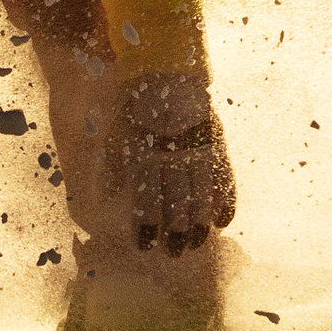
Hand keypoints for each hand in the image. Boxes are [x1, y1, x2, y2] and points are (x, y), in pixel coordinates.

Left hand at [104, 72, 236, 257]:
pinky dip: (224, 202)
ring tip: (196, 244)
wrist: (167, 76)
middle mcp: (172, 159)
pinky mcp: (216, 146)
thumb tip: (107, 199)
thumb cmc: (135, 110)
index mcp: (145, 158)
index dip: (146, 227)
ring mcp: (198, 153)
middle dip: (174, 234)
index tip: (145, 248)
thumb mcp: (116, 136)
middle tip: (173, 254)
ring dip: (198, 225)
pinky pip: (224, 180)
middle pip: (176, 205)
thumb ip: (112, 170)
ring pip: (201, 197)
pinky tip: (221, 222)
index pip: (146, 202)